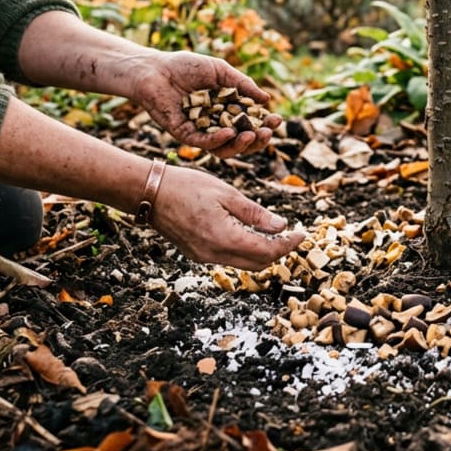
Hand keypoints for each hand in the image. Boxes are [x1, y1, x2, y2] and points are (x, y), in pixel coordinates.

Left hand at [130, 51, 281, 158]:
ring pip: (225, 148)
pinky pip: (204, 143)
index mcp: (227, 108)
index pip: (250, 122)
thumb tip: (266, 99)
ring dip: (240, 145)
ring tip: (251, 136)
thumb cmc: (186, 66)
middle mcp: (216, 123)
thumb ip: (242, 85)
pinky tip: (228, 133)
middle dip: (257, 139)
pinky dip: (218, 141)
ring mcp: (201, 130)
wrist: (154, 69)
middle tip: (267, 133)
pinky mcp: (185, 134)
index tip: (277, 120)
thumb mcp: (221, 71)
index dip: (265, 123)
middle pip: (241, 140)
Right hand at [151, 166, 304, 270]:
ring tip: (276, 235)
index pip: (267, 251)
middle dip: (279, 252)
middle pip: (258, 264)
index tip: (301, 234)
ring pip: (243, 264)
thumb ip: (255, 214)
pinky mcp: (196, 254)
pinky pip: (228, 259)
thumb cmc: (187, 187)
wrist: (149, 193)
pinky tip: (251, 234)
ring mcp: (203, 257)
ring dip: (262, 253)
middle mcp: (214, 255)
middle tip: (292, 236)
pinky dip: (245, 251)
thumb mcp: (227, 194)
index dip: (288, 245)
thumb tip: (281, 226)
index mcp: (225, 239)